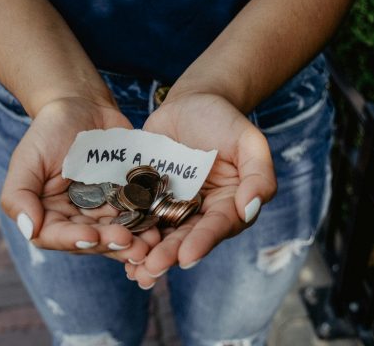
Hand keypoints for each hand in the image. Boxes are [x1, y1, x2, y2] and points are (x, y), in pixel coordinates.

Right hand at [0, 98, 159, 262]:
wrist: (83, 106)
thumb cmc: (49, 131)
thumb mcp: (27, 159)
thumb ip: (19, 195)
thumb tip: (29, 229)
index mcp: (49, 214)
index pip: (56, 236)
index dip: (74, 240)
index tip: (91, 236)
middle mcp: (76, 218)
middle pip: (92, 240)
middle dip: (110, 244)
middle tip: (129, 243)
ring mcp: (103, 210)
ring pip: (117, 233)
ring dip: (134, 241)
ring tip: (150, 243)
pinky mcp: (126, 198)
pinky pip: (137, 215)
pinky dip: (147, 223)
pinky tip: (159, 226)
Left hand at [125, 93, 276, 287]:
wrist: (191, 103)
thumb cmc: (224, 120)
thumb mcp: (248, 141)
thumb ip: (258, 174)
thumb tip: (250, 209)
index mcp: (228, 204)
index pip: (217, 226)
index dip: (203, 242)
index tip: (187, 257)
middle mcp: (200, 212)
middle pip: (186, 237)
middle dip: (169, 255)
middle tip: (151, 269)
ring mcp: (172, 205)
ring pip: (160, 233)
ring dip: (147, 252)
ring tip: (133, 270)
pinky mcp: (148, 196)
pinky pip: (138, 214)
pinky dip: (129, 230)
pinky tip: (115, 244)